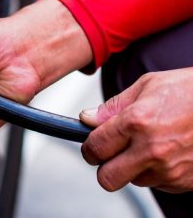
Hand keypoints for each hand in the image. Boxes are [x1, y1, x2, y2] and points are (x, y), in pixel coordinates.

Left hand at [80, 67, 192, 192]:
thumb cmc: (191, 90)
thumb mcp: (147, 85)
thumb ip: (113, 106)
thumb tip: (87, 119)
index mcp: (137, 122)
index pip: (95, 148)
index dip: (89, 147)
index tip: (92, 145)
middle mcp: (152, 149)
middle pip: (107, 178)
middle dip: (104, 166)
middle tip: (110, 153)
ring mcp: (170, 169)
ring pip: (132, 181)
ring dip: (132, 167)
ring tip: (147, 145)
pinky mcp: (184, 181)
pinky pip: (156, 183)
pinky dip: (154, 171)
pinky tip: (165, 151)